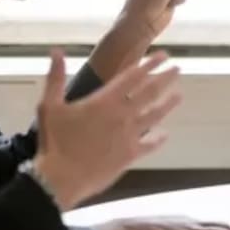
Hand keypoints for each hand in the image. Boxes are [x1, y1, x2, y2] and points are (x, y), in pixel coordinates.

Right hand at [33, 49, 180, 210]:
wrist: (62, 177)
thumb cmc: (55, 141)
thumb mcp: (49, 106)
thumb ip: (55, 77)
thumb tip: (57, 51)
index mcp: (105, 101)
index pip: (133, 77)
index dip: (149, 64)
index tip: (163, 56)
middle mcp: (122, 115)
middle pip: (150, 92)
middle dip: (166, 79)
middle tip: (178, 70)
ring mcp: (129, 135)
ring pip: (155, 115)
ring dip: (168, 104)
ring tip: (179, 96)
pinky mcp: (131, 154)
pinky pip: (150, 144)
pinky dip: (159, 139)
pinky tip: (165, 135)